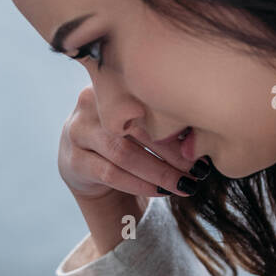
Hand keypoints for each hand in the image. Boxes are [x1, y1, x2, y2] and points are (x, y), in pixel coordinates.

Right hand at [58, 84, 201, 200]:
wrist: (82, 164)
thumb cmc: (123, 138)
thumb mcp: (138, 121)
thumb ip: (160, 120)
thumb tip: (203, 136)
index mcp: (112, 84)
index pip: (148, 103)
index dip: (177, 125)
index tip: (202, 145)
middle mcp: (90, 103)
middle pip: (137, 128)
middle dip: (173, 153)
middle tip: (198, 170)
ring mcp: (77, 131)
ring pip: (124, 153)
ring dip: (159, 172)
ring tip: (184, 185)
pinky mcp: (73, 161)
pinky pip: (111, 174)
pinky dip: (139, 184)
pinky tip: (161, 191)